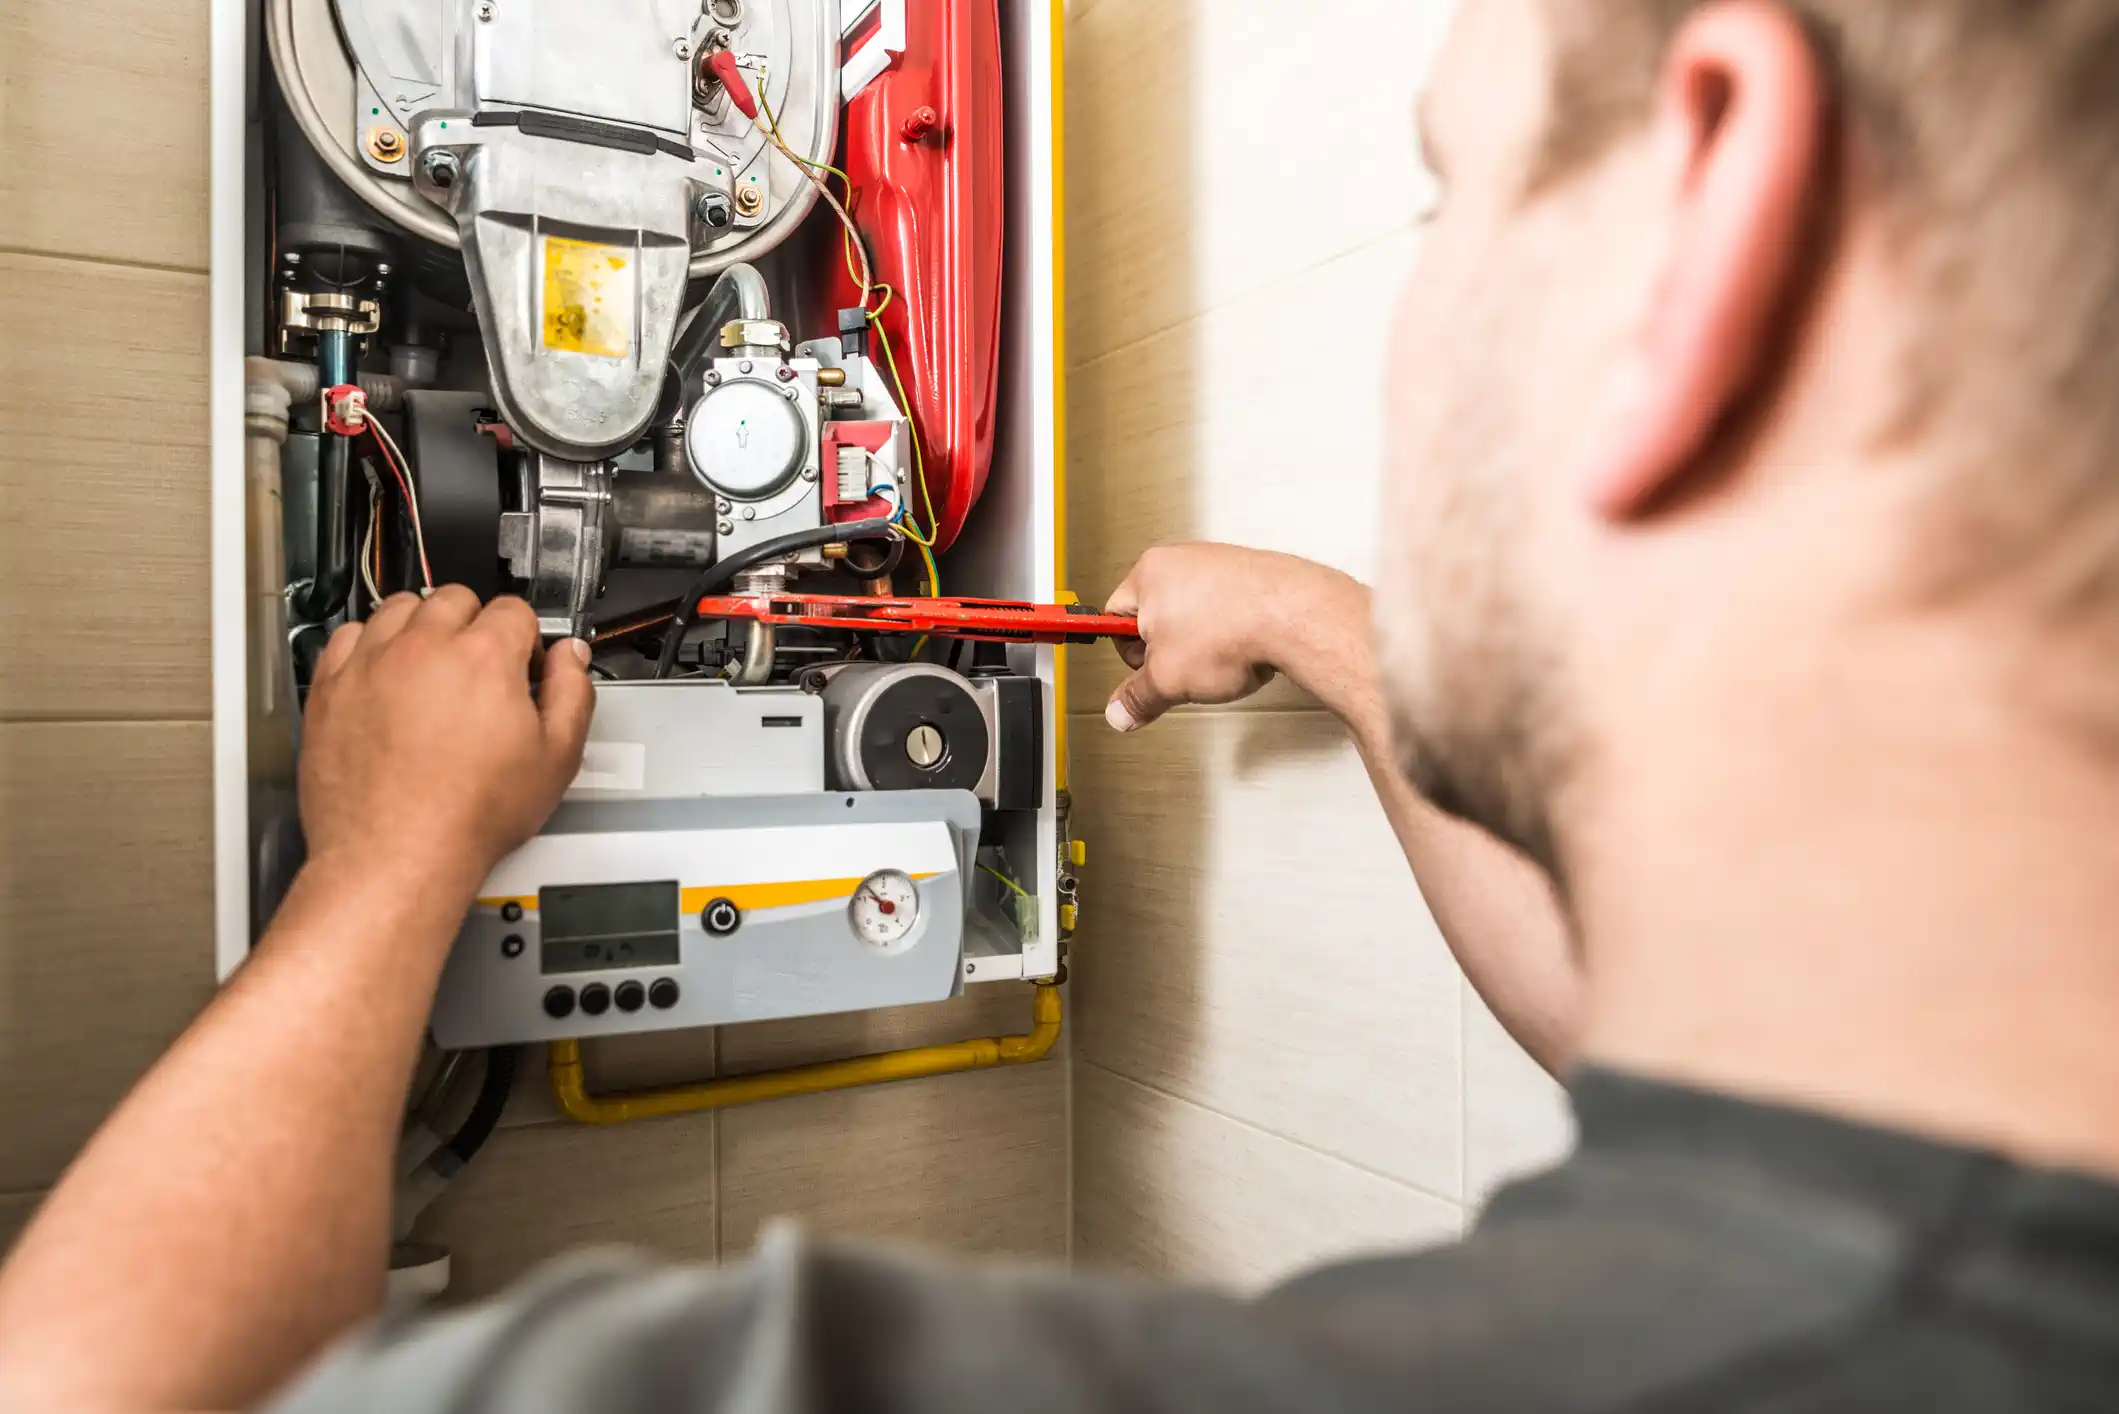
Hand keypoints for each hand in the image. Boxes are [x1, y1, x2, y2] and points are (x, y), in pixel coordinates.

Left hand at [299, 589, 595, 895]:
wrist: (397, 855)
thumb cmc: (469, 815)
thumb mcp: (556, 758)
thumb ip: (572, 692)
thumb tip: (570, 657)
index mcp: (484, 656)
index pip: (513, 611)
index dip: (524, 639)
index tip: (521, 665)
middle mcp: (424, 647)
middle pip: (454, 599)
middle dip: (473, 624)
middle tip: (478, 668)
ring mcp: (371, 662)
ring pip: (400, 607)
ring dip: (421, 625)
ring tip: (431, 666)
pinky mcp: (331, 685)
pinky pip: (348, 635)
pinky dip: (370, 644)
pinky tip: (385, 673)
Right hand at [1103, 544, 1366, 730]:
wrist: (1295, 617)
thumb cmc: (1233, 630)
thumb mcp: (1168, 680)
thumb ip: (1138, 698)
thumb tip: (1123, 711)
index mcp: (1149, 573)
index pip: (1114, 617)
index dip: (1127, 654)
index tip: (1136, 671)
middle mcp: (1182, 560)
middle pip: (1156, 617)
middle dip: (1168, 651)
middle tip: (1183, 671)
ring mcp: (1219, 564)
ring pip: (1194, 617)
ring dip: (1201, 645)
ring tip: (1219, 661)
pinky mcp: (1251, 576)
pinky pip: (1228, 613)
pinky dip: (1232, 635)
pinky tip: (1243, 651)